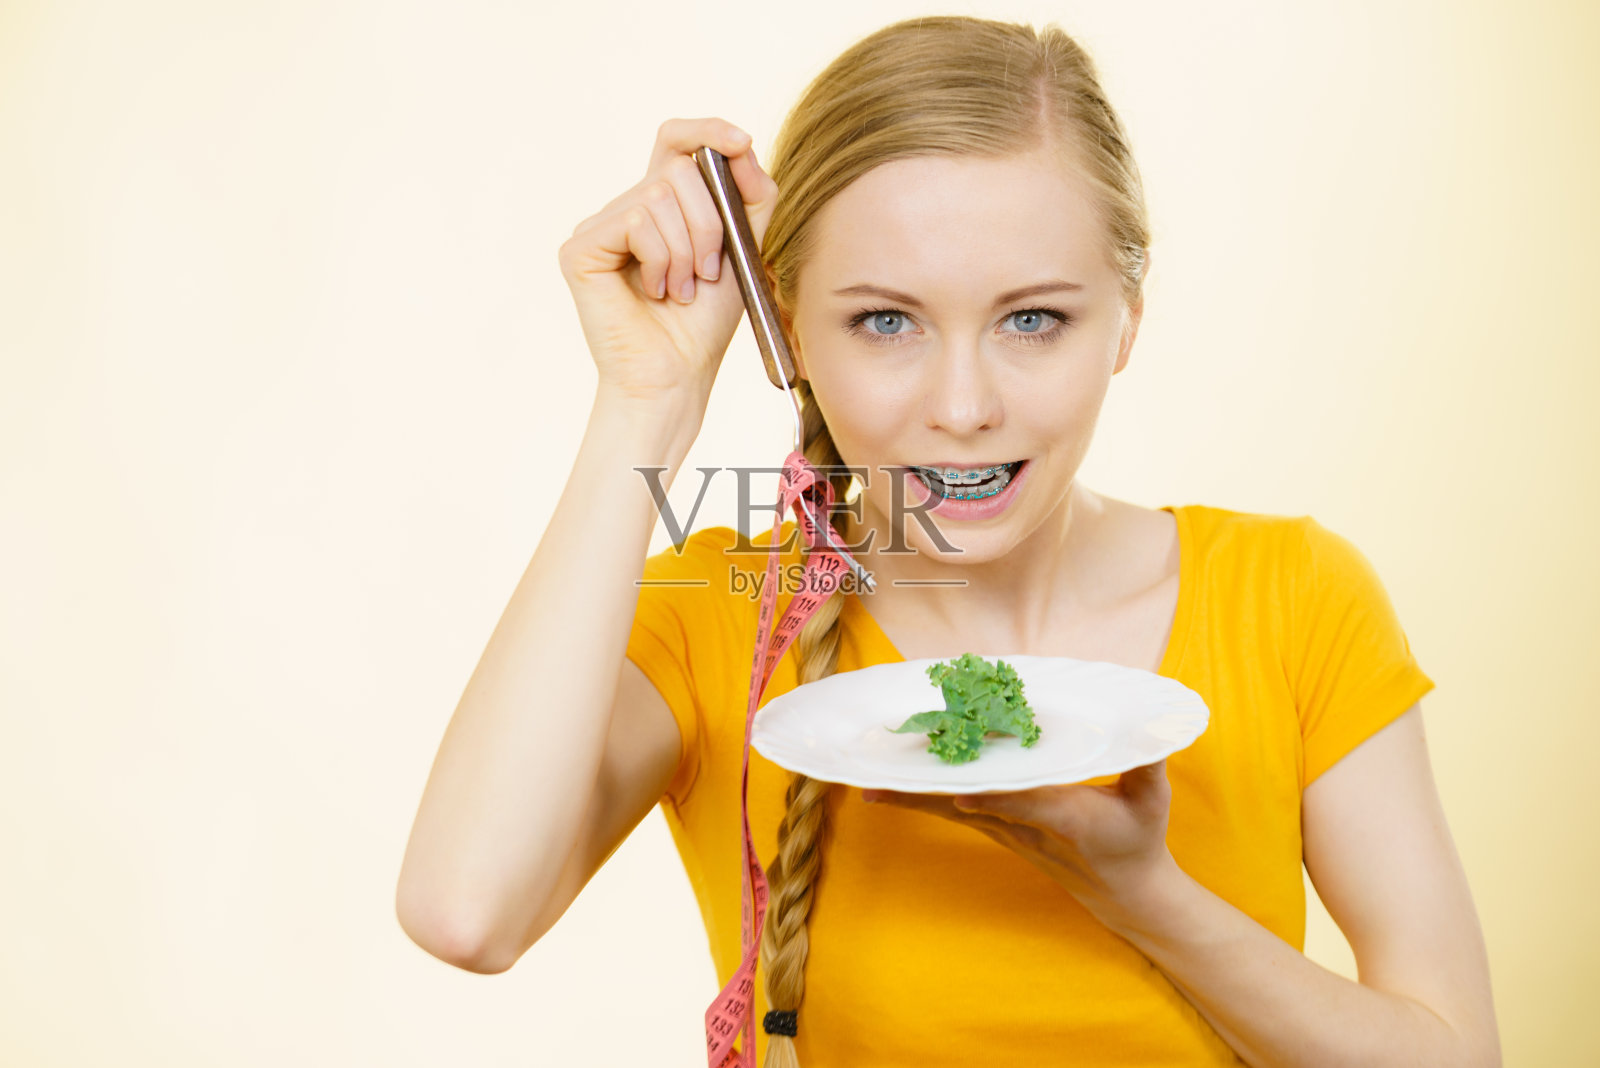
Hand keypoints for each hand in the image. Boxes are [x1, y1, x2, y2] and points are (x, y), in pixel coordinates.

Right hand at [557, 117, 779, 406]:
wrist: (676, 377)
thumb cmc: (703, 325)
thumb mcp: (741, 250)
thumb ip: (749, 198)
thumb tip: (742, 145)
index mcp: (661, 207)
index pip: (676, 142)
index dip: (706, 131)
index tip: (740, 141)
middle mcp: (626, 208)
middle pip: (677, 169)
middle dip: (710, 222)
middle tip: (706, 273)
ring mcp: (599, 226)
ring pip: (658, 196)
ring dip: (686, 250)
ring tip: (680, 291)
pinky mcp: (580, 248)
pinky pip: (635, 221)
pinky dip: (659, 259)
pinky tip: (655, 293)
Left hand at [861, 758, 1177, 925]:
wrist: (1125, 892)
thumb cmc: (1138, 840)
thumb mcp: (1152, 802)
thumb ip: (1149, 764)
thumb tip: (1154, 727)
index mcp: (1062, 816)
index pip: (1020, 804)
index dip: (990, 798)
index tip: (959, 792)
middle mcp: (1025, 825)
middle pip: (967, 805)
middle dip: (926, 792)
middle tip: (881, 781)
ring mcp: (1008, 830)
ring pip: (953, 809)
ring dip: (914, 796)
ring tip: (870, 783)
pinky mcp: (1001, 829)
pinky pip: (956, 811)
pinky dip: (925, 798)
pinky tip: (892, 790)